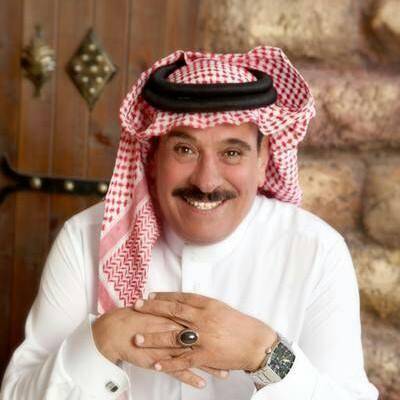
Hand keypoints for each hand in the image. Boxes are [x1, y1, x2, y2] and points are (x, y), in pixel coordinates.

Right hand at [92, 307, 226, 387]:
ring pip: (193, 358)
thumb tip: (188, 306)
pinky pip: (178, 371)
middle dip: (218, 348)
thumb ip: (174, 308)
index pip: (200, 322)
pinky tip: (201, 383)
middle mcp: (174, 330)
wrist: (116, 329)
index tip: (230, 333)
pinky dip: (191, 378)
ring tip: (224, 372)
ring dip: (209, 366)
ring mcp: (168, 347)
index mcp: (175, 315)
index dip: (216, 328)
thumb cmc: (136, 317)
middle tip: (234, 354)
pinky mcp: (160, 360)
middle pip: (202, 340)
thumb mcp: (158, 308)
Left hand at [133, 292, 276, 372]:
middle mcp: (204, 319)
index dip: (164, 297)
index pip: (181, 298)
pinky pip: (184, 360)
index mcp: (208, 305)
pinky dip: (169, 363)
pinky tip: (156, 364)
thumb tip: (185, 302)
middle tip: (136, 306)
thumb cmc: (241, 325)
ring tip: (138, 339)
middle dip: (152, 309)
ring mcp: (204, 338)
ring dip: (154, 338)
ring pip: (174, 337)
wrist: (257, 343)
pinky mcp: (207, 356)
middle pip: (173, 312)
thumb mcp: (222, 309)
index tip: (150, 296)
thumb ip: (203, 306)